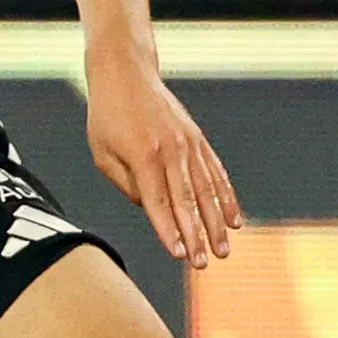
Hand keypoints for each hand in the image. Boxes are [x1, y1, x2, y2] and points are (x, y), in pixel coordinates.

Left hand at [86, 55, 240, 269]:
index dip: (169, 230)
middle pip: (186, 201)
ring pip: (207, 190)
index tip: (179, 254)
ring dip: (216, 223)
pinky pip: (215, 173)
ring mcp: (188, 144)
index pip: (158, 202)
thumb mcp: (102, 153)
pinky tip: (235, 220)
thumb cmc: (107, 117)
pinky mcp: (197, 139)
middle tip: (202, 263)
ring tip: (223, 250)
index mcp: (143, 156)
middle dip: (196, 235)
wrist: (127, 74)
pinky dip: (226, 198)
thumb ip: (125, 184)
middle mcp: (171, 150)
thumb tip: (150, 208)